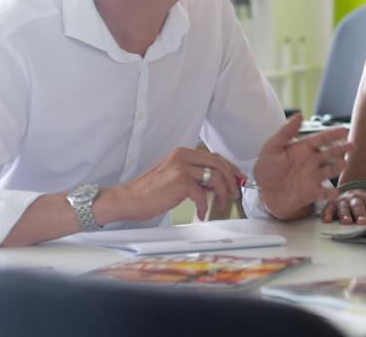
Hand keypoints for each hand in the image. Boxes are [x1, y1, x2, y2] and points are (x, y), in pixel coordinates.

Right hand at [100, 148, 242, 222]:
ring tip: (221, 204)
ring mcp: (181, 168)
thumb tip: (216, 183)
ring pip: (215, 177)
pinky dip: (205, 206)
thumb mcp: (175, 177)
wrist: (127, 199)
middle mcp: (183, 156)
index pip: (214, 156)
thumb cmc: (150, 192)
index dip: (230, 168)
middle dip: (231, 179)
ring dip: (222, 193)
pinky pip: (202, 194)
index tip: (237, 179)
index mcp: (183, 153)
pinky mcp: (179, 182)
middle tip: (234, 193)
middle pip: (219, 164)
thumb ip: (194, 176)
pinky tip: (201, 213)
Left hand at [253, 113, 351, 219]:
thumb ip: (285, 132)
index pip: (321, 139)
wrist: (263, 193)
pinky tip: (335, 193)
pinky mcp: (312, 193)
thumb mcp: (272, 148)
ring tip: (344, 163)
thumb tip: (299, 115)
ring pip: (330, 170)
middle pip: (330, 153)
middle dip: (341, 149)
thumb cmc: (267, 169)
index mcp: (304, 148)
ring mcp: (314, 177)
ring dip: (338, 167)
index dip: (332, 134)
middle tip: (351, 145)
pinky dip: (330, 194)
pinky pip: (323, 193)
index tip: (344, 130)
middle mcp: (313, 162)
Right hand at [320, 188, 365, 224]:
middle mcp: (356, 198)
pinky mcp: (333, 204)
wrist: (357, 189)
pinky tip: (326, 220)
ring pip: (344, 206)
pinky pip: (328, 208)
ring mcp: (344, 200)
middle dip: (361, 213)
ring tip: (347, 222)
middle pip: (358, 205)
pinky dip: (327, 213)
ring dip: (345, 214)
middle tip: (363, 222)